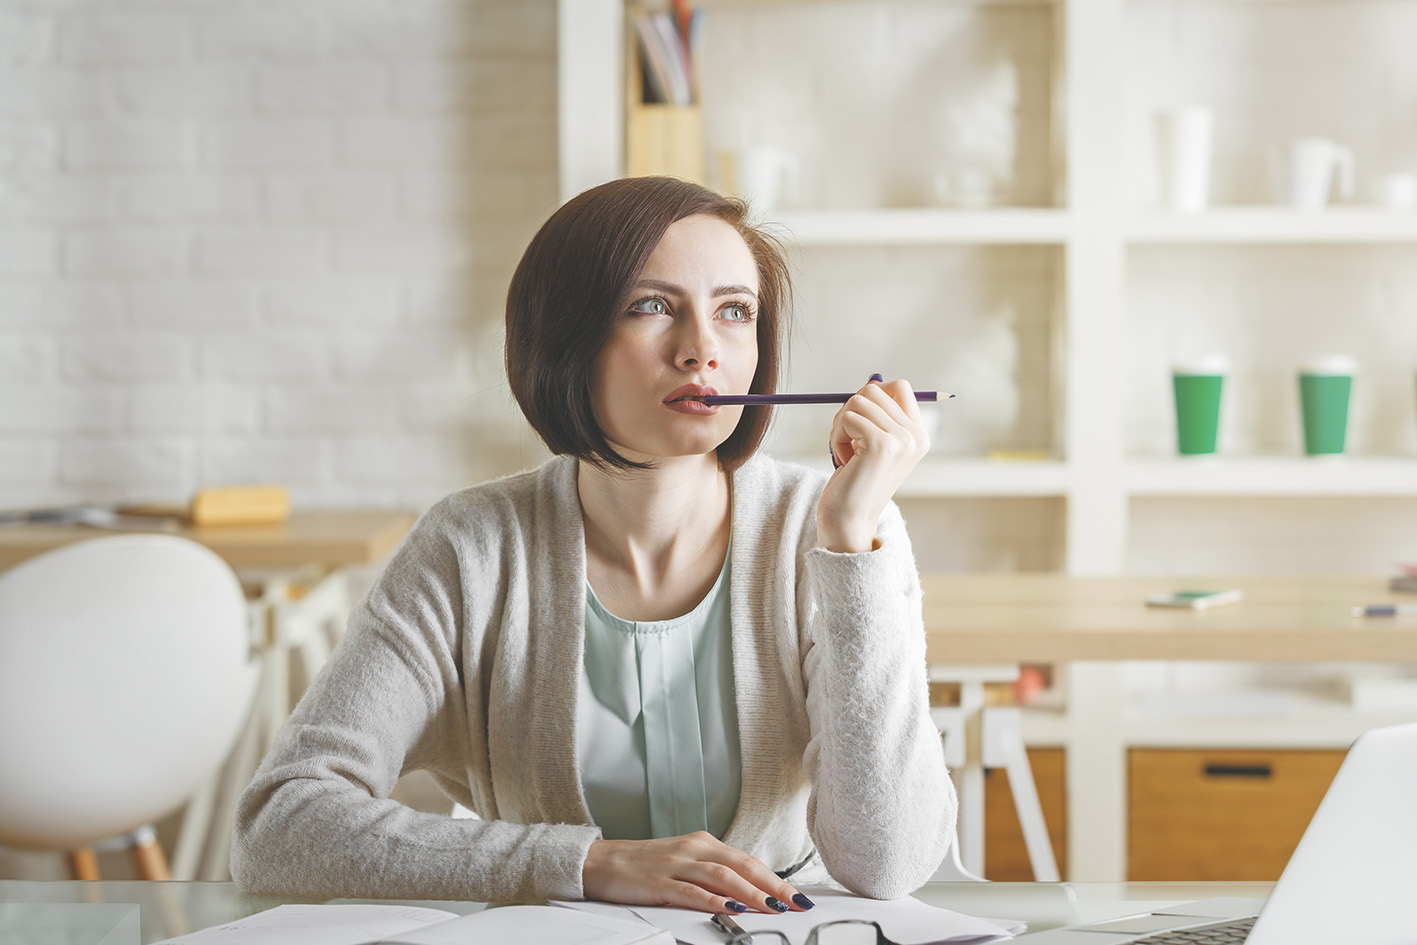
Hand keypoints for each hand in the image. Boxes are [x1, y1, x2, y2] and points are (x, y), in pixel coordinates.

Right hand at [582, 832, 811, 914]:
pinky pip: (691, 891)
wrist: (599, 861)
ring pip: (722, 877)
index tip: (798, 896)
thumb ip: (713, 876)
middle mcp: (694, 849)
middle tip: (797, 903)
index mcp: (703, 844)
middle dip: (773, 886)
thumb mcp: (683, 864)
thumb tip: (747, 894)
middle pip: (743, 866)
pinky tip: (729, 910)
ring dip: (751, 893)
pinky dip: (713, 901)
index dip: (776, 878)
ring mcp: (676, 863)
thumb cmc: (643, 866)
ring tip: (773, 908)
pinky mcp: (658, 880)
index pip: (748, 861)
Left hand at [818, 377, 929, 552]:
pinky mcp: (880, 445)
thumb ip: (877, 414)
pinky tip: (844, 462)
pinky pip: (847, 418)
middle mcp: (916, 436)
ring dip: (841, 426)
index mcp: (919, 435)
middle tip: (849, 442)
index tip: (860, 425)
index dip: (872, 396)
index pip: (900, 386)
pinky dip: (836, 437)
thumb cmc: (855, 482)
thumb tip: (873, 381)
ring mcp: (901, 440)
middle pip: (874, 389)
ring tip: (847, 454)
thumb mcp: (872, 444)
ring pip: (857, 401)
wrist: (849, 522)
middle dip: (851, 411)